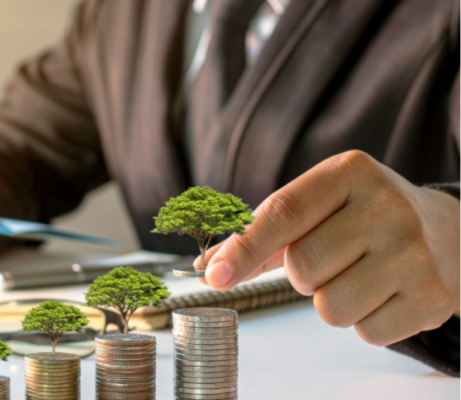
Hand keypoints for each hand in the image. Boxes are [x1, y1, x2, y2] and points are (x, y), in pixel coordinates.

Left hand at [198, 150, 459, 345]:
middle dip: (302, 274)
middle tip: (330, 259)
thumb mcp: (319, 204)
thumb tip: (209, 266)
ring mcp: (415, 252)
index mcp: (349, 172)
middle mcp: (387, 206)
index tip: (214, 277)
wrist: (450, 233)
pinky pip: (365, 332)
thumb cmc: (364, 217)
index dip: (244, 249)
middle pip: (302, 267)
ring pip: (329, 308)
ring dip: (329, 301)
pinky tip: (383, 293)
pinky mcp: (433, 297)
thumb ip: (263, 233)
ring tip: (356, 276)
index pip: (283, 213)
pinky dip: (363, 321)